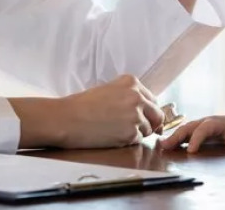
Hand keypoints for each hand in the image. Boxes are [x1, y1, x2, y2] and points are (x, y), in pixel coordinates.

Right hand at [44, 75, 165, 148]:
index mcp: (132, 82)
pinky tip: (113, 137)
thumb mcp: (109, 90)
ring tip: (117, 131)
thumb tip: (146, 111)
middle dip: (150, 123)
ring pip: (149, 129)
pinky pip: (138, 140)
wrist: (67, 118)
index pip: (153, 99)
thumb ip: (129, 96)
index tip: (145, 118)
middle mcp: (137, 96)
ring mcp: (135, 115)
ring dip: (138, 133)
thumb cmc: (82, 105)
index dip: (149, 111)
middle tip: (138, 129)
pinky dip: (129, 141)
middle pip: (157, 114)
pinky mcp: (130, 133)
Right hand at [158, 115, 224, 152]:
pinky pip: (187, 136)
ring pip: (185, 131)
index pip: (203, 129)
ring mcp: (202, 127)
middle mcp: (206, 123)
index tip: (190, 151)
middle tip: (164, 146)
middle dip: (176, 136)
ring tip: (161, 147)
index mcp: (216, 122)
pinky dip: (177, 140)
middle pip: (188, 127)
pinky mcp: (201, 134)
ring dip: (173, 138)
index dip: (196, 139)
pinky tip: (168, 148)